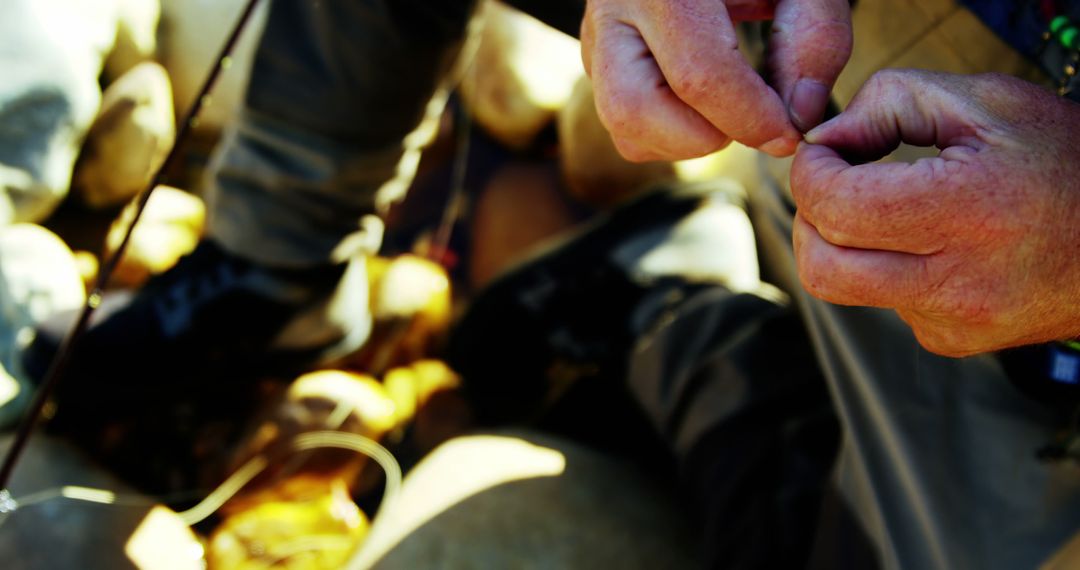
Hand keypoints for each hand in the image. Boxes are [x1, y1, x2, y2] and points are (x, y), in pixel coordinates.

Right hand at [580, 0, 851, 160]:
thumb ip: (813, 37)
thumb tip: (797, 117)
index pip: (697, 74)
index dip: (750, 119)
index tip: (790, 135)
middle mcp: (611, 8)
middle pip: (632, 110)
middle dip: (703, 137)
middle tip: (751, 121)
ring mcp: (594, 36)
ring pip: (622, 126)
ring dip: (686, 140)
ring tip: (731, 107)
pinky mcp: (594, 57)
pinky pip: (622, 124)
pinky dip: (670, 132)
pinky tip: (705, 102)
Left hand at [791, 70, 1079, 355]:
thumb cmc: (1062, 158)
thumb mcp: (986, 101)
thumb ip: (889, 104)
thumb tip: (823, 142)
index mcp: (967, 211)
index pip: (835, 206)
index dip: (811, 172)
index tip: (827, 151)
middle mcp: (959, 282)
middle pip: (821, 266)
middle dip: (809, 218)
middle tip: (834, 183)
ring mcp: (955, 322)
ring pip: (844, 289)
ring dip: (842, 244)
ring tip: (886, 209)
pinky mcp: (953, 341)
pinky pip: (883, 304)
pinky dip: (883, 270)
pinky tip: (929, 245)